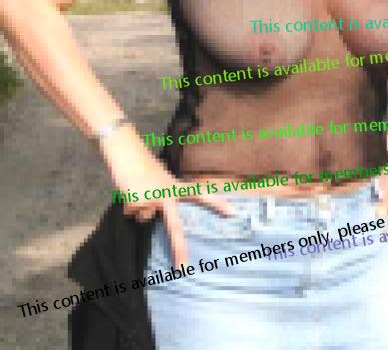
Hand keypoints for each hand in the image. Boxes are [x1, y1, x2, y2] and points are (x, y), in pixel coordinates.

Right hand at [100, 125, 232, 266]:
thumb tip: (152, 217)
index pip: (200, 194)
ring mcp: (153, 199)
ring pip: (145, 218)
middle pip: (175, 226)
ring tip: (137, 188)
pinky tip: (129, 190)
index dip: (216, 203)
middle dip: (179, 248)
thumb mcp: (160, 179)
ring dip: (139, 208)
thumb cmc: (143, 163)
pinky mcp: (137, 202)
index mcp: (175, 186)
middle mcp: (167, 194)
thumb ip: (164, 196)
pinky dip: (128, 206)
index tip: (232, 212)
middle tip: (183, 267)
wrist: (125, 150)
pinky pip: (132, 214)